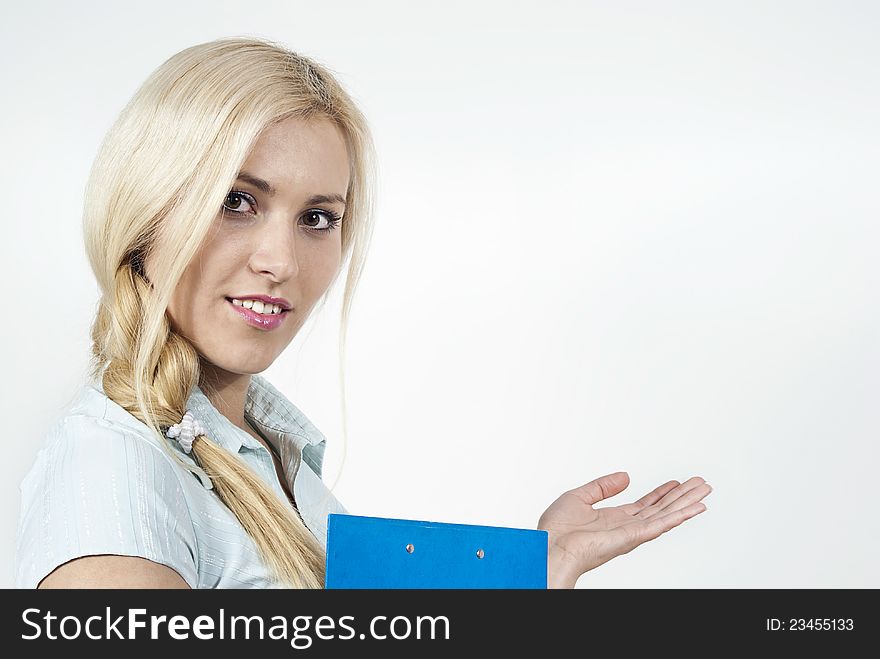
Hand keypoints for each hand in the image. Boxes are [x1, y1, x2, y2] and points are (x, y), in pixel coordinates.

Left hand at [538, 472, 710, 587]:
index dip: (661, 492)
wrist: (550, 546)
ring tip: (705, 490)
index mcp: (614, 518)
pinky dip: (681, 516)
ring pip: (667, 515)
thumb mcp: (579, 497)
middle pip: (661, 509)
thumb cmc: (557, 529)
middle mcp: (626, 527)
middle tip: (702, 483)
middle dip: (682, 496)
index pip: (645, 504)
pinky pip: (661, 525)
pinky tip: (696, 508)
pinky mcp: (633, 537)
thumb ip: (602, 486)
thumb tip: (625, 476)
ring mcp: (632, 533)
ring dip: (688, 503)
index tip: (676, 482)